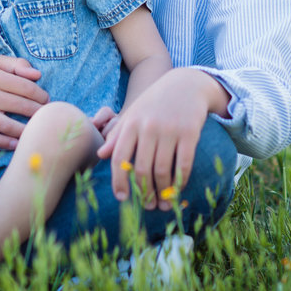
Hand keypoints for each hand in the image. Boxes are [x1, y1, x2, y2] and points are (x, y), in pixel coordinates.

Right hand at [0, 56, 48, 148]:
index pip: (27, 88)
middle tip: (45, 115)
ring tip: (35, 130)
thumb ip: (16, 64)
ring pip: (8, 126)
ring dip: (26, 130)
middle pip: (21, 106)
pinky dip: (5, 143)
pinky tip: (16, 143)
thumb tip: (38, 75)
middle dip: (38, 112)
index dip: (41, 95)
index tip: (46, 100)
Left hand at [96, 69, 215, 208]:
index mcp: (131, 124)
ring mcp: (169, 130)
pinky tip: (178, 190)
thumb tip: (101, 155)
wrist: (186, 84)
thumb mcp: (133, 114)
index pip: (119, 159)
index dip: (119, 182)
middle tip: (146, 207)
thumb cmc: (154, 103)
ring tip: (162, 204)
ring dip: (162, 192)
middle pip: (140, 169)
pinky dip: (180, 181)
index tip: (122, 199)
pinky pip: (183, 164)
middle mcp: (148, 127)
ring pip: (162, 170)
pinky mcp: (189, 133)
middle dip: (143, 193)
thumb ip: (117, 134)